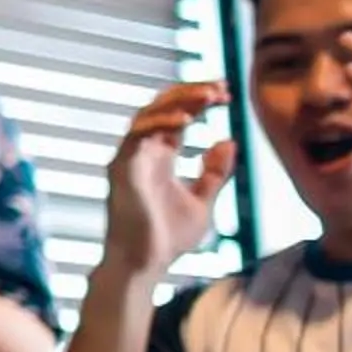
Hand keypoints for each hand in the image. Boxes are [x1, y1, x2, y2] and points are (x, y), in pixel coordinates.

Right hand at [105, 81, 237, 277]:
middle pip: (162, 106)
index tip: (226, 92)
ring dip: (179, 100)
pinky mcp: (122, 168)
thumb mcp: (203, 202)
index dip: (199, 100)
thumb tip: (228, 140)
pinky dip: (160, 122)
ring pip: (148, 113)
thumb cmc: (167, 239)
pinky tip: (186, 118)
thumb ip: (214, 173)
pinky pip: (137, 134)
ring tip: (208, 95)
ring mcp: (130, 158)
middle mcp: (143, 152)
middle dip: (191, 92)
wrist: (144, 265)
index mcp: (160, 156)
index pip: (177, 115)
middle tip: (221, 85)